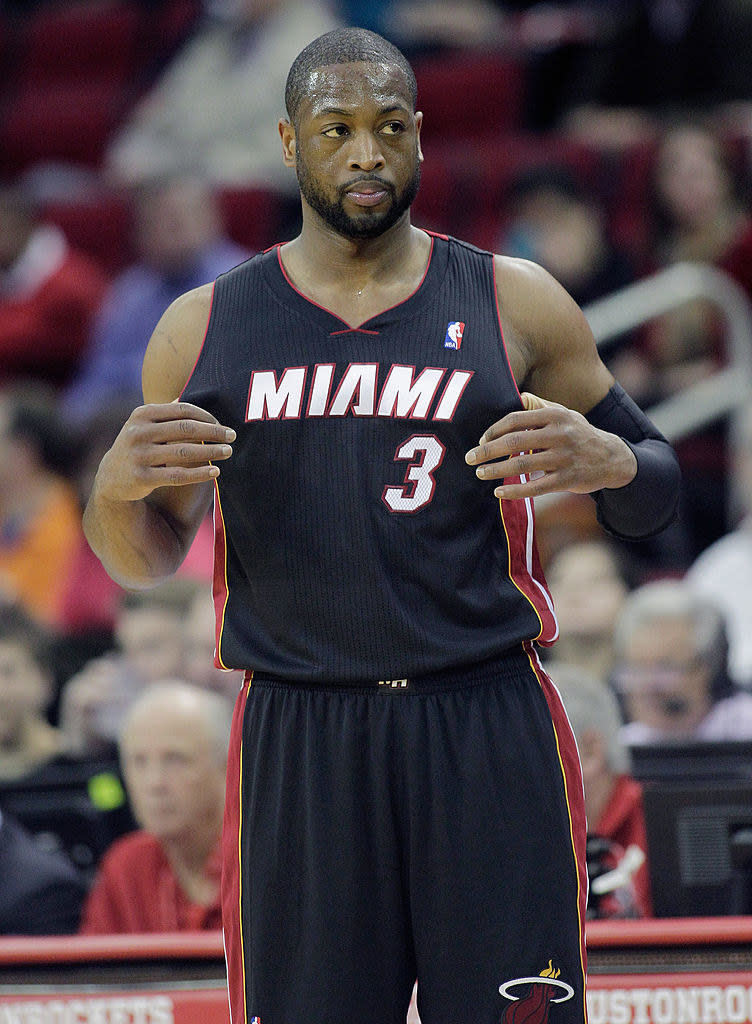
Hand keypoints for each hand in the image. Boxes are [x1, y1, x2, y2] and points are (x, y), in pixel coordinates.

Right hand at [94, 402, 235, 502]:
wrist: (111, 477)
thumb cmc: (138, 446)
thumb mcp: (145, 424)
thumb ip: (167, 411)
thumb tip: (191, 392)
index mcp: (142, 414)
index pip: (181, 410)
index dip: (206, 416)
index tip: (222, 424)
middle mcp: (138, 433)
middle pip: (185, 429)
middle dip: (213, 432)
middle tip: (232, 436)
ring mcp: (139, 455)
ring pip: (184, 452)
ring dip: (210, 452)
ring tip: (228, 452)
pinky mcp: (142, 478)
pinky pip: (177, 475)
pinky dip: (199, 473)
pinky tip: (215, 472)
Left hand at [464, 391, 636, 499]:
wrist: (612, 458)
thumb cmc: (579, 434)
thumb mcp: (564, 414)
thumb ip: (539, 406)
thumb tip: (515, 397)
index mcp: (555, 415)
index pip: (516, 419)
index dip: (494, 430)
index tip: (480, 440)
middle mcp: (560, 434)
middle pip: (514, 441)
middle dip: (487, 451)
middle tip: (469, 458)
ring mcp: (564, 457)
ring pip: (522, 464)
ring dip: (496, 470)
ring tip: (480, 474)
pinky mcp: (567, 479)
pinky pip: (535, 487)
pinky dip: (515, 490)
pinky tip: (499, 492)